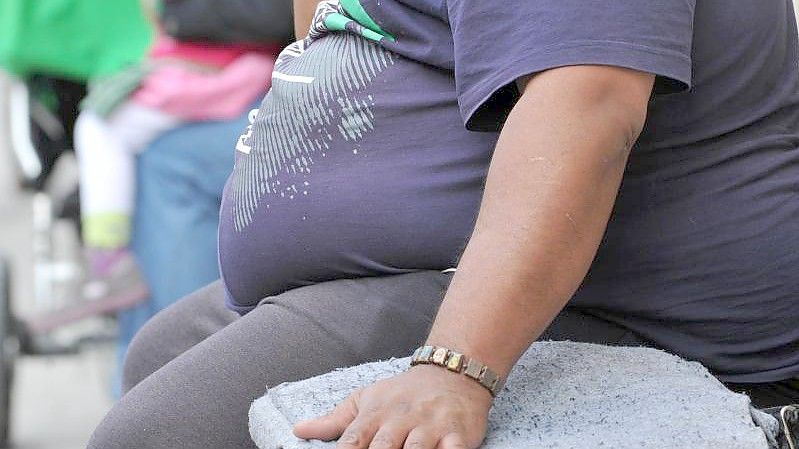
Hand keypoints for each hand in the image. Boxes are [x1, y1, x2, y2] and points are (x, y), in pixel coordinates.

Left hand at [293, 364, 492, 448]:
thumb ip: (335, 420)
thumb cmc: (403, 393)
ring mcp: (431, 426)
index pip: (353, 441)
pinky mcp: (458, 433)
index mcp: (376, 414)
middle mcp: (402, 419)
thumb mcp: (367, 399)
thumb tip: (298, 430)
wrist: (452, 373)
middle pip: (382, 448)